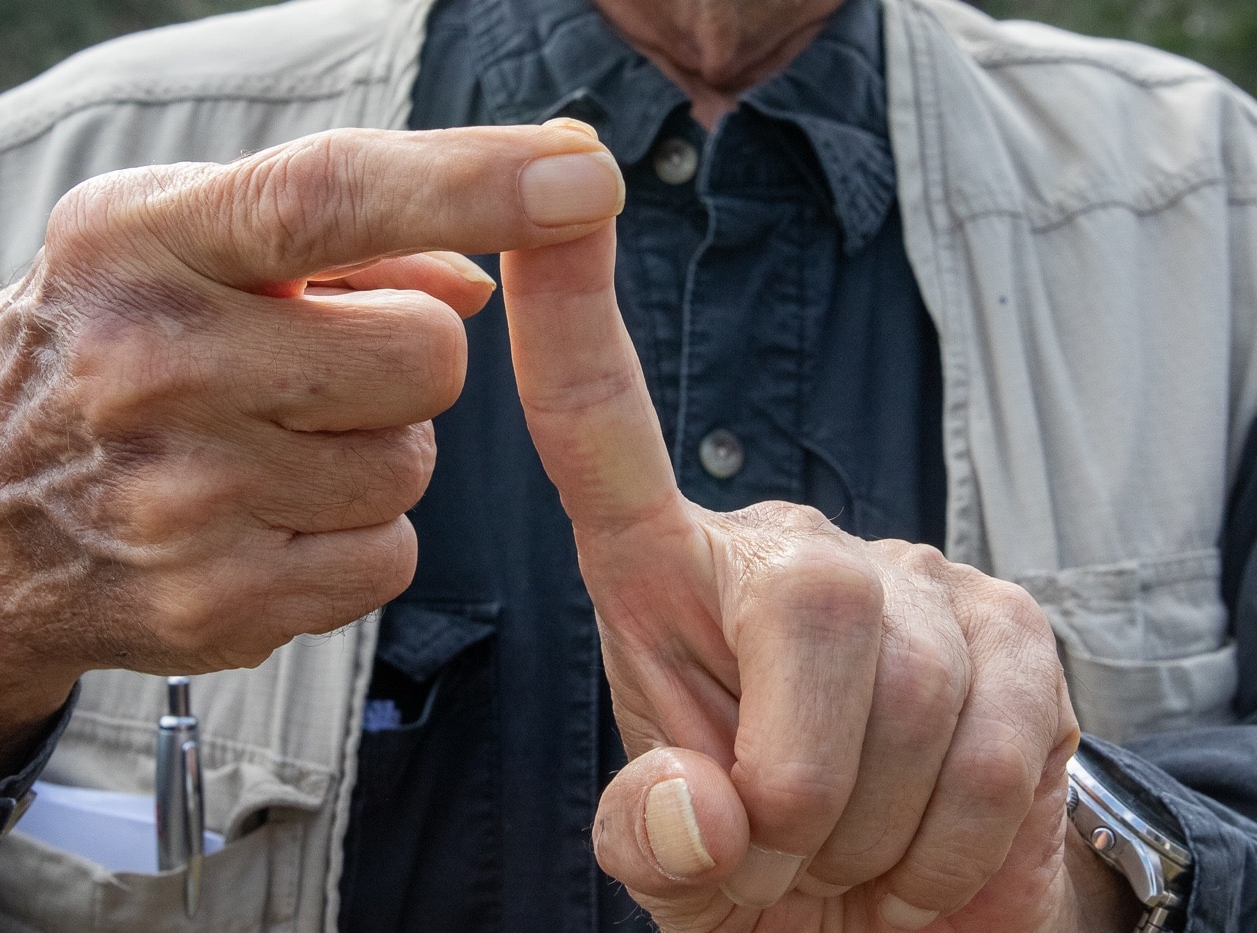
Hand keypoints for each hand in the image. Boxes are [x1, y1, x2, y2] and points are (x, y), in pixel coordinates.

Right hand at [0, 120, 623, 783]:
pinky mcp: (215, 603)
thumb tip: (485, 275)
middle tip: (316, 368)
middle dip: (406, 358)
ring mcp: (183, 498)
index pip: (332, 194)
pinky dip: (352, 539)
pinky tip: (267, 521)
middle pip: (426, 355)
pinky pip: (387, 558)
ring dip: (372, 454)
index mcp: (143, 242)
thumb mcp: (171, 247)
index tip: (580, 176)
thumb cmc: (93, 354)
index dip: (473, 182)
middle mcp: (152, 365)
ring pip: (412, 466)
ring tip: (269, 447)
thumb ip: (333, 238)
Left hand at [501, 225, 1101, 930]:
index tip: (554, 200)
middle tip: (786, 848)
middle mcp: (790, 551)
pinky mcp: (1019, 633)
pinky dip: (947, 849)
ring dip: (870, 828)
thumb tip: (699, 810)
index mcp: (667, 576)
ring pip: (912, 693)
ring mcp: (917, 582)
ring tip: (850, 846)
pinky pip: (997, 752)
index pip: (603, 432)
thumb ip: (652, 836)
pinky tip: (921, 847)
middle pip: (808, 605)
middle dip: (797, 776)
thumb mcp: (675, 860)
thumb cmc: (761, 862)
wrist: (894, 918)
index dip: (572, 318)